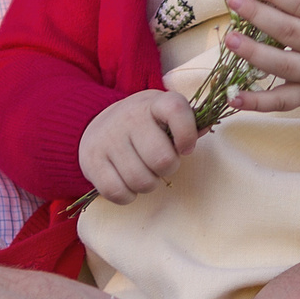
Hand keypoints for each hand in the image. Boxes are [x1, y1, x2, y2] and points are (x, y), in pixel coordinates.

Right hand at [78, 88, 200, 202]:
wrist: (95, 123)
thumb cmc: (142, 123)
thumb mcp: (164, 114)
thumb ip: (187, 123)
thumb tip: (208, 126)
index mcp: (153, 103)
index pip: (176, 110)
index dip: (187, 134)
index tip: (186, 148)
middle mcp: (128, 117)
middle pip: (161, 159)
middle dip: (168, 168)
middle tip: (162, 164)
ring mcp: (107, 139)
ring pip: (141, 181)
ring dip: (148, 184)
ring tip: (145, 172)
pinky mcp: (92, 161)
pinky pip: (117, 192)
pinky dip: (128, 196)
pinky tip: (128, 183)